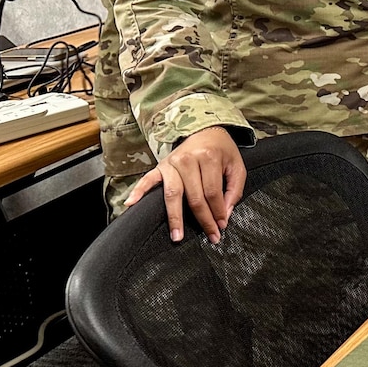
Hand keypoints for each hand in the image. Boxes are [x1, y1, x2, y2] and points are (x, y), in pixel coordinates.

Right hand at [123, 126, 246, 243]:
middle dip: (203, 219)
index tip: (221, 226)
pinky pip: (147, 180)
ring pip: (172, 194)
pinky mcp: (160, 166)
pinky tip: (130, 204)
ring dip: (174, 217)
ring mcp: (171, 163)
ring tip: (176, 235)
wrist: (205, 130)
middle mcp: (188, 160)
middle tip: (209, 236)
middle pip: (194, 197)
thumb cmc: (222, 151)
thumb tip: (224, 214)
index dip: (217, 212)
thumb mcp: (237, 166)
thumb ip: (234, 190)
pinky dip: (138, 191)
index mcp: (209, 157)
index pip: (212, 192)